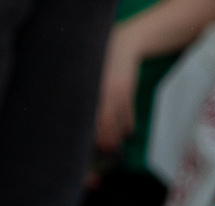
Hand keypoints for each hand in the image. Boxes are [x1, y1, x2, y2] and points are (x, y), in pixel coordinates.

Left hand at [97, 30, 144, 153]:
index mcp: (88, 91)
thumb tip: (86, 123)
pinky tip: (128, 132)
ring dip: (115, 136)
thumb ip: (89, 99)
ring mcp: (114, 91)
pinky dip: (128, 123)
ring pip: (114, 120)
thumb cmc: (103, 66)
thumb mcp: (92, 80)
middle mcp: (99, 92)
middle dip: (103, 140)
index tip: (88, 147)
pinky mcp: (127, 89)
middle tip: (104, 152)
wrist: (123, 45)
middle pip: (100, 122)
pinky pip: (128, 111)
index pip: (86, 118)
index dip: (88, 134)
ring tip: (114, 148)